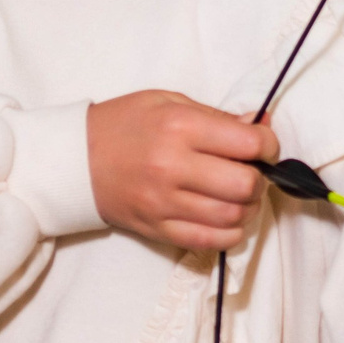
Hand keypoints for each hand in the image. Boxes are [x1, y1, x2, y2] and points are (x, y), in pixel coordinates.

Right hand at [86, 90, 277, 251]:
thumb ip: (216, 116)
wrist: (75, 159)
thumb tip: (260, 125)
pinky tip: (227, 219)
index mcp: (179, 127)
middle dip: (260, 180)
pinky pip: (208, 241)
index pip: (248, 143)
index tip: (264, 146)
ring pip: (232, 217)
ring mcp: (164, 202)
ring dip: (248, 208)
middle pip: (245, 185)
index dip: (268, 145)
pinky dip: (230, 233)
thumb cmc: (124, 124)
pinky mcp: (157, 228)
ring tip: (240, 196)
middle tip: (253, 173)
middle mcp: (173, 166)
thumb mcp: (168, 102)